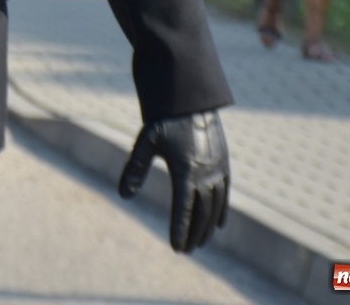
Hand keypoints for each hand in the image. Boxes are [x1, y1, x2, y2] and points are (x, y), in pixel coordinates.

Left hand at [118, 111, 229, 252]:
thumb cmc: (164, 121)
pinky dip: (222, 210)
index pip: (184, 208)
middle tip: (187, 250)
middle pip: (202, 212)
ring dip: (208, 226)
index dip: (181, 229)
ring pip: (215, 206)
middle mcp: (205, 173)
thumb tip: (124, 195)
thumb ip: (136, 168)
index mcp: (185, 170)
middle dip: (195, 233)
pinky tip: (219, 224)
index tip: (177, 248)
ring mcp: (217, 169)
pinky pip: (225, 193)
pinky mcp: (224, 164)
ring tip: (201, 243)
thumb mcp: (146, 142)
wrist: (190, 100)